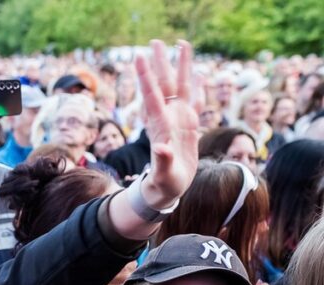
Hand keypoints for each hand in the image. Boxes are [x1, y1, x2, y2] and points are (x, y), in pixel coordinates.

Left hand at [134, 40, 197, 206]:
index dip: (146, 78)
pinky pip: (193, 101)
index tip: (139, 58)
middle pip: (164, 85)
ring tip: (182, 45)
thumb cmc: (164, 184)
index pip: (152, 97)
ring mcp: (177, 121)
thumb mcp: (164, 175)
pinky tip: (198, 73)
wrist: (166, 189)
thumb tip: (161, 148)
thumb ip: (162, 161)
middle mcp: (168, 119)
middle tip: (156, 41)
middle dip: (160, 64)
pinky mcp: (187, 126)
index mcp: (160, 127)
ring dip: (180, 67)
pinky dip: (196, 86)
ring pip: (180, 88)